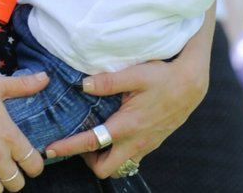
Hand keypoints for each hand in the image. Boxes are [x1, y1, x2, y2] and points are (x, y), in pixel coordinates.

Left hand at [43, 8, 214, 178]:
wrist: (191, 85)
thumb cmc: (163, 77)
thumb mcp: (136, 74)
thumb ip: (108, 81)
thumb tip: (82, 85)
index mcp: (128, 126)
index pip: (91, 142)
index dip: (68, 147)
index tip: (51, 149)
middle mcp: (136, 141)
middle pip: (105, 169)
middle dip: (86, 161)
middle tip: (76, 142)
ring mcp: (145, 145)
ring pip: (119, 165)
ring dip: (103, 157)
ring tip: (92, 138)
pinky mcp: (151, 143)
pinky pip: (130, 157)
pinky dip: (117, 151)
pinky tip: (112, 133)